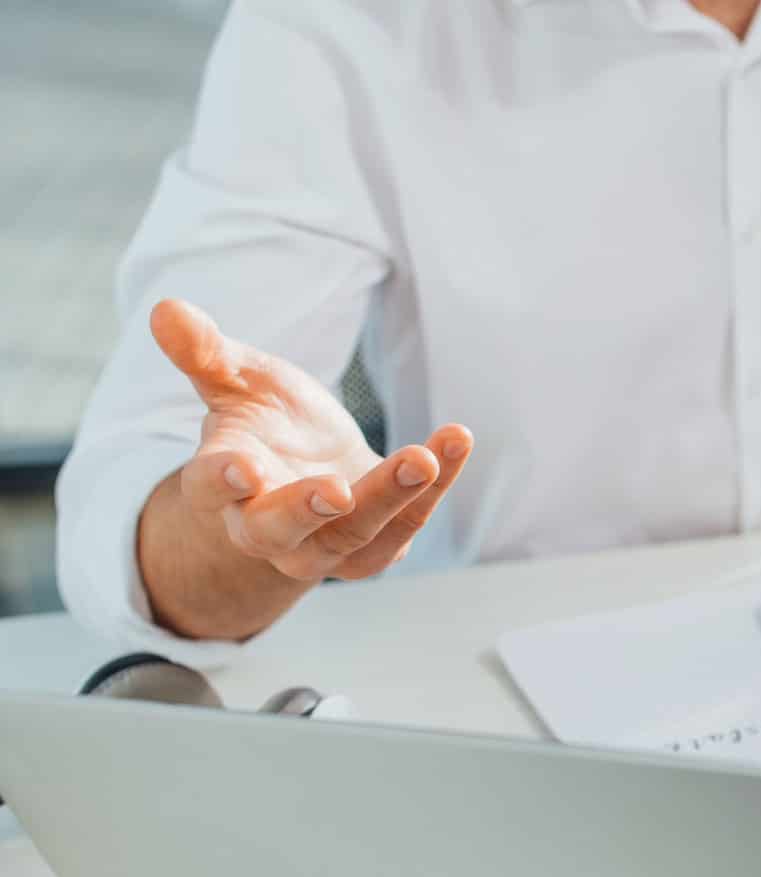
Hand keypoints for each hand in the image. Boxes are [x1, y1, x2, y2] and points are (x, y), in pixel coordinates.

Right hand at [150, 298, 472, 581]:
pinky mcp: (378, 546)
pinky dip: (437, 486)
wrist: (311, 466)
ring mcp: (326, 545)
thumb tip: (165, 309)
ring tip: (425, 456)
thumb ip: (206, 353)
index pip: (211, 488)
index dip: (221, 480)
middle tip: (338, 490)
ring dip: (393, 496)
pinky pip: (410, 522)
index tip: (241, 466)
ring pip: (356, 534)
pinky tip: (457, 440)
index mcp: (224, 484)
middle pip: (280, 532)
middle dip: (309, 511)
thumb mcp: (239, 379)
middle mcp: (268, 527)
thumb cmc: (266, 420)